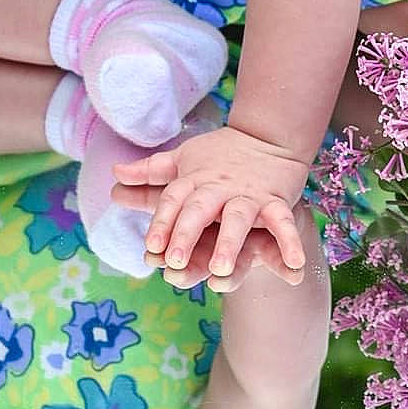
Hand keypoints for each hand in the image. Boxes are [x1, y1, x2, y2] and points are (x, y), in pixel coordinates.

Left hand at [111, 125, 309, 285]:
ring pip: (238, 219)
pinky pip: (282, 222)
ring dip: (229, 244)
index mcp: (193, 180)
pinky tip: (292, 268)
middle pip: (200, 209)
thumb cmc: (219, 156)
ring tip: (219, 271)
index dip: (162, 222)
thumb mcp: (183, 161)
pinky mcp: (275, 201)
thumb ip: (150, 173)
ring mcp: (248, 195)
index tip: (150, 247)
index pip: (172, 200)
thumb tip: (115, 174)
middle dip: (186, 234)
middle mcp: (218, 187)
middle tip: (174, 262)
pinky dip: (289, 243)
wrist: (268, 136)